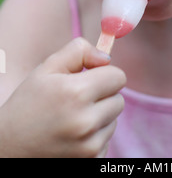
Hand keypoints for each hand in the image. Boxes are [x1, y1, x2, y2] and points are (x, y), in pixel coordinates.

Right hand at [0, 38, 125, 157]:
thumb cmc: (28, 103)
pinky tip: (72, 136)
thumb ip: (79, 52)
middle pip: (119, 100)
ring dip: (99, 117)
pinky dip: (94, 136)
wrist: (8, 147)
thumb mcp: (47, 68)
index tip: (91, 78)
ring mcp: (89, 146)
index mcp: (76, 93)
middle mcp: (85, 122)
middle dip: (103, 96)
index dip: (105, 74)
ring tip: (71, 119)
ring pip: (113, 121)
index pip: (118, 77)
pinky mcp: (91, 162)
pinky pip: (106, 141)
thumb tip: (106, 57)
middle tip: (78, 100)